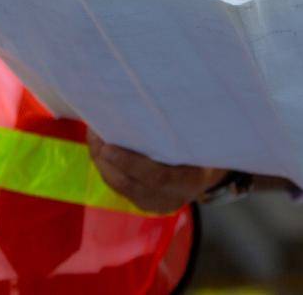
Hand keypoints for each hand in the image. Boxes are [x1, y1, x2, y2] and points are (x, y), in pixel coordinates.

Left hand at [86, 130, 224, 214]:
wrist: (210, 174)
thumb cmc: (207, 146)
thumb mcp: (202, 137)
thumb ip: (183, 128)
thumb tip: (158, 99)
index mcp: (190, 181)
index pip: (157, 177)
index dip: (130, 163)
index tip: (108, 146)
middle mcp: (169, 198)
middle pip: (129, 184)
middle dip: (106, 160)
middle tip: (93, 133)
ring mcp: (154, 203)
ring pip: (119, 186)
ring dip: (101, 161)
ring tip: (93, 134)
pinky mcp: (141, 201)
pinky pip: (118, 186)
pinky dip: (106, 166)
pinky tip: (99, 146)